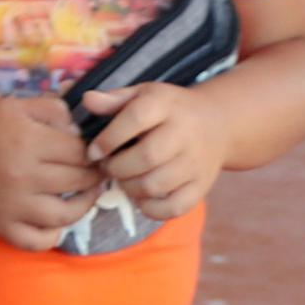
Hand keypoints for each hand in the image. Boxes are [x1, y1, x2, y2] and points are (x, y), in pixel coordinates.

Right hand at [0, 93, 98, 250]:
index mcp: (27, 141)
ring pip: (64, 215)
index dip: (93, 151)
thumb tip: (82, 130)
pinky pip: (35, 242)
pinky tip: (56, 222)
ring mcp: (11, 205)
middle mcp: (22, 176)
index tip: (95, 152)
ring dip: (84, 206)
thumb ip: (53, 111)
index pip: (79, 152)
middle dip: (93, 175)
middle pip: (77, 181)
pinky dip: (52, 236)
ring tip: (85, 195)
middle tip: (97, 171)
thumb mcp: (15, 105)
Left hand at [76, 80, 229, 224]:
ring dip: (130, 188)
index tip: (94, 152)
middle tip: (108, 168)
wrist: (218, 125)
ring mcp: (196, 162)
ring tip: (124, 179)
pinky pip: (174, 207)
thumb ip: (114, 99)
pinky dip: (151, 209)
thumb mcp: (144, 95)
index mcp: (166, 105)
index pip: (135, 118)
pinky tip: (142, 197)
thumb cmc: (169, 111)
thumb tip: (87, 101)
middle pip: (146, 157)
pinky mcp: (202, 186)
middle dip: (117, 168)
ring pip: (156, 185)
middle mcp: (185, 133)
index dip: (109, 139)